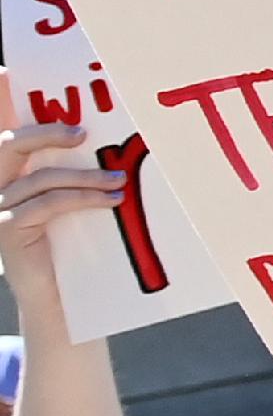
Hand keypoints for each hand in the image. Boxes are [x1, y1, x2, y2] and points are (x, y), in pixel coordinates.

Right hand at [0, 125, 119, 294]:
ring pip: (43, 177)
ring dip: (86, 176)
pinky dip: (84, 198)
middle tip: (84, 134)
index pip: (11, 142)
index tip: (74, 123)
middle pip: (11, 146)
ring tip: (118, 181)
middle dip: (48, 134)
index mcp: (6, 178)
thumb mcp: (63, 204)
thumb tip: (109, 152)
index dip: (35, 125)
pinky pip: (49, 203)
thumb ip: (68, 178)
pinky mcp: (8, 228)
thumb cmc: (63, 244)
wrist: (50, 292)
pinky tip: (110, 200)